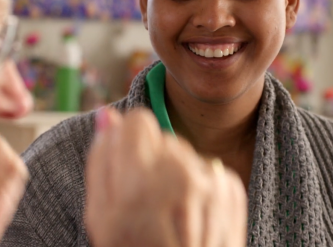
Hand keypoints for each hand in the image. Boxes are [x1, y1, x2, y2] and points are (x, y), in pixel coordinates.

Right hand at [85, 108, 246, 246]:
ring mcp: (212, 182)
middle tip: (148, 201)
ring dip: (175, 173)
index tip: (128, 166)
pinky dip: (197, 185)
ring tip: (172, 213)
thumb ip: (101, 161)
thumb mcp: (100, 217)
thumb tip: (107, 116)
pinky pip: (205, 166)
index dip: (128, 142)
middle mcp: (182, 176)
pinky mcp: (232, 188)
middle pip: (161, 135)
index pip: (138, 121)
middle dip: (151, 160)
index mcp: (141, 183)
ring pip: (183, 151)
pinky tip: (192, 215)